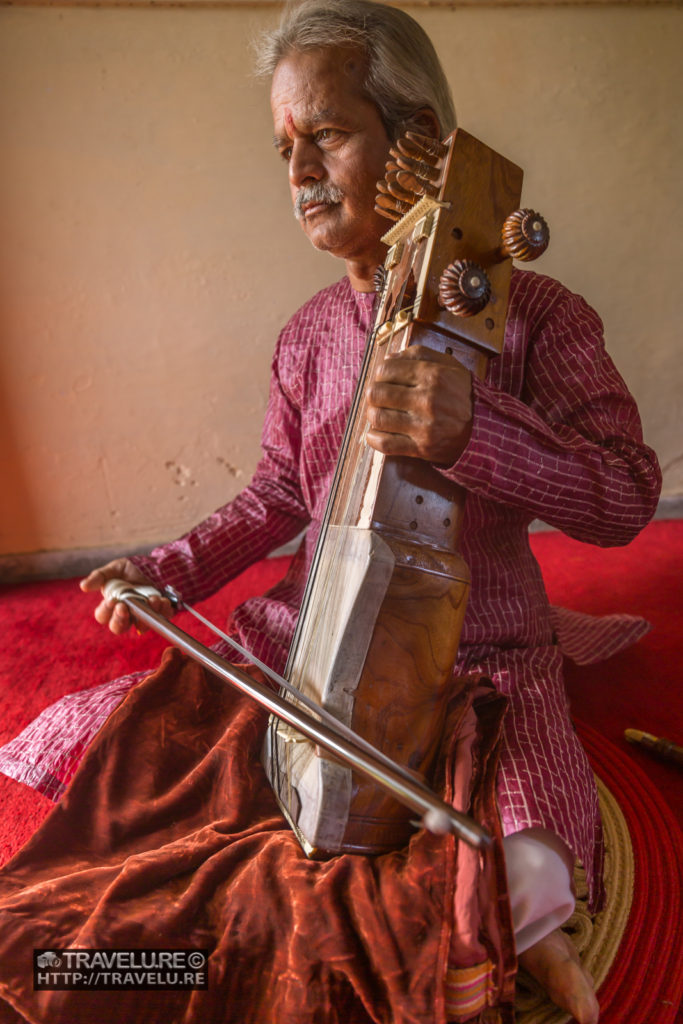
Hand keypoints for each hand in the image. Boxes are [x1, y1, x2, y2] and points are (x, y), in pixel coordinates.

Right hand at [80, 558, 173, 635]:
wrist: (153, 566)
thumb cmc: (129, 570)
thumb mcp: (114, 569)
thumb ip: (99, 577)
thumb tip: (83, 586)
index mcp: (111, 606)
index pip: (103, 616)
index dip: (105, 611)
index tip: (111, 601)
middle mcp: (126, 614)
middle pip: (118, 627)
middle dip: (120, 620)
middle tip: (124, 607)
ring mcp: (143, 615)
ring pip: (141, 626)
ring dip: (145, 615)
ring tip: (151, 600)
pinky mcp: (160, 613)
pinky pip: (162, 617)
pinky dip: (163, 609)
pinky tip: (162, 599)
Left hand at [365, 346, 472, 464]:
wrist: (484, 428)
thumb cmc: (463, 394)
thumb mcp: (449, 365)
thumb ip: (419, 355)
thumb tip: (389, 358)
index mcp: (432, 375)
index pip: (386, 370)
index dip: (379, 374)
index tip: (384, 380)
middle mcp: (427, 399)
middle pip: (377, 393)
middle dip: (373, 395)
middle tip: (379, 398)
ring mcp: (423, 425)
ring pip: (377, 418)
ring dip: (373, 415)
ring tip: (379, 414)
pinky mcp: (421, 447)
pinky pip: (385, 443)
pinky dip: (373, 437)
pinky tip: (376, 432)